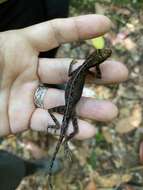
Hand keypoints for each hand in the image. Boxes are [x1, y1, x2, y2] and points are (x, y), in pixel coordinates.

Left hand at [0, 14, 127, 137]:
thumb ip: (2, 41)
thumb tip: (41, 27)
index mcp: (18, 46)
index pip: (54, 33)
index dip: (80, 29)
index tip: (106, 25)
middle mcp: (28, 70)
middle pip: (67, 69)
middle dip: (95, 72)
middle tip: (119, 73)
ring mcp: (27, 96)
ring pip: (63, 100)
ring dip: (88, 106)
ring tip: (110, 112)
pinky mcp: (23, 120)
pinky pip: (49, 123)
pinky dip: (68, 128)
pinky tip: (86, 131)